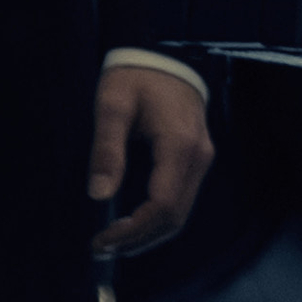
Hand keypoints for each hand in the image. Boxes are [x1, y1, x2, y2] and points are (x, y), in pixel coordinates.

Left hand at [88, 55, 213, 260]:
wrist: (166, 54)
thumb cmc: (136, 76)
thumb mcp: (113, 104)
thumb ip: (106, 148)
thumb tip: (99, 195)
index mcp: (179, 144)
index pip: (162, 206)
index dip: (133, 231)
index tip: (101, 239)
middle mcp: (198, 156)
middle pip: (174, 218)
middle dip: (138, 240)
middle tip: (101, 247)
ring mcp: (202, 158)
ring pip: (180, 214)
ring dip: (148, 235)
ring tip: (113, 241)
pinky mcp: (197, 159)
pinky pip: (181, 201)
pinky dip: (158, 220)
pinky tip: (132, 224)